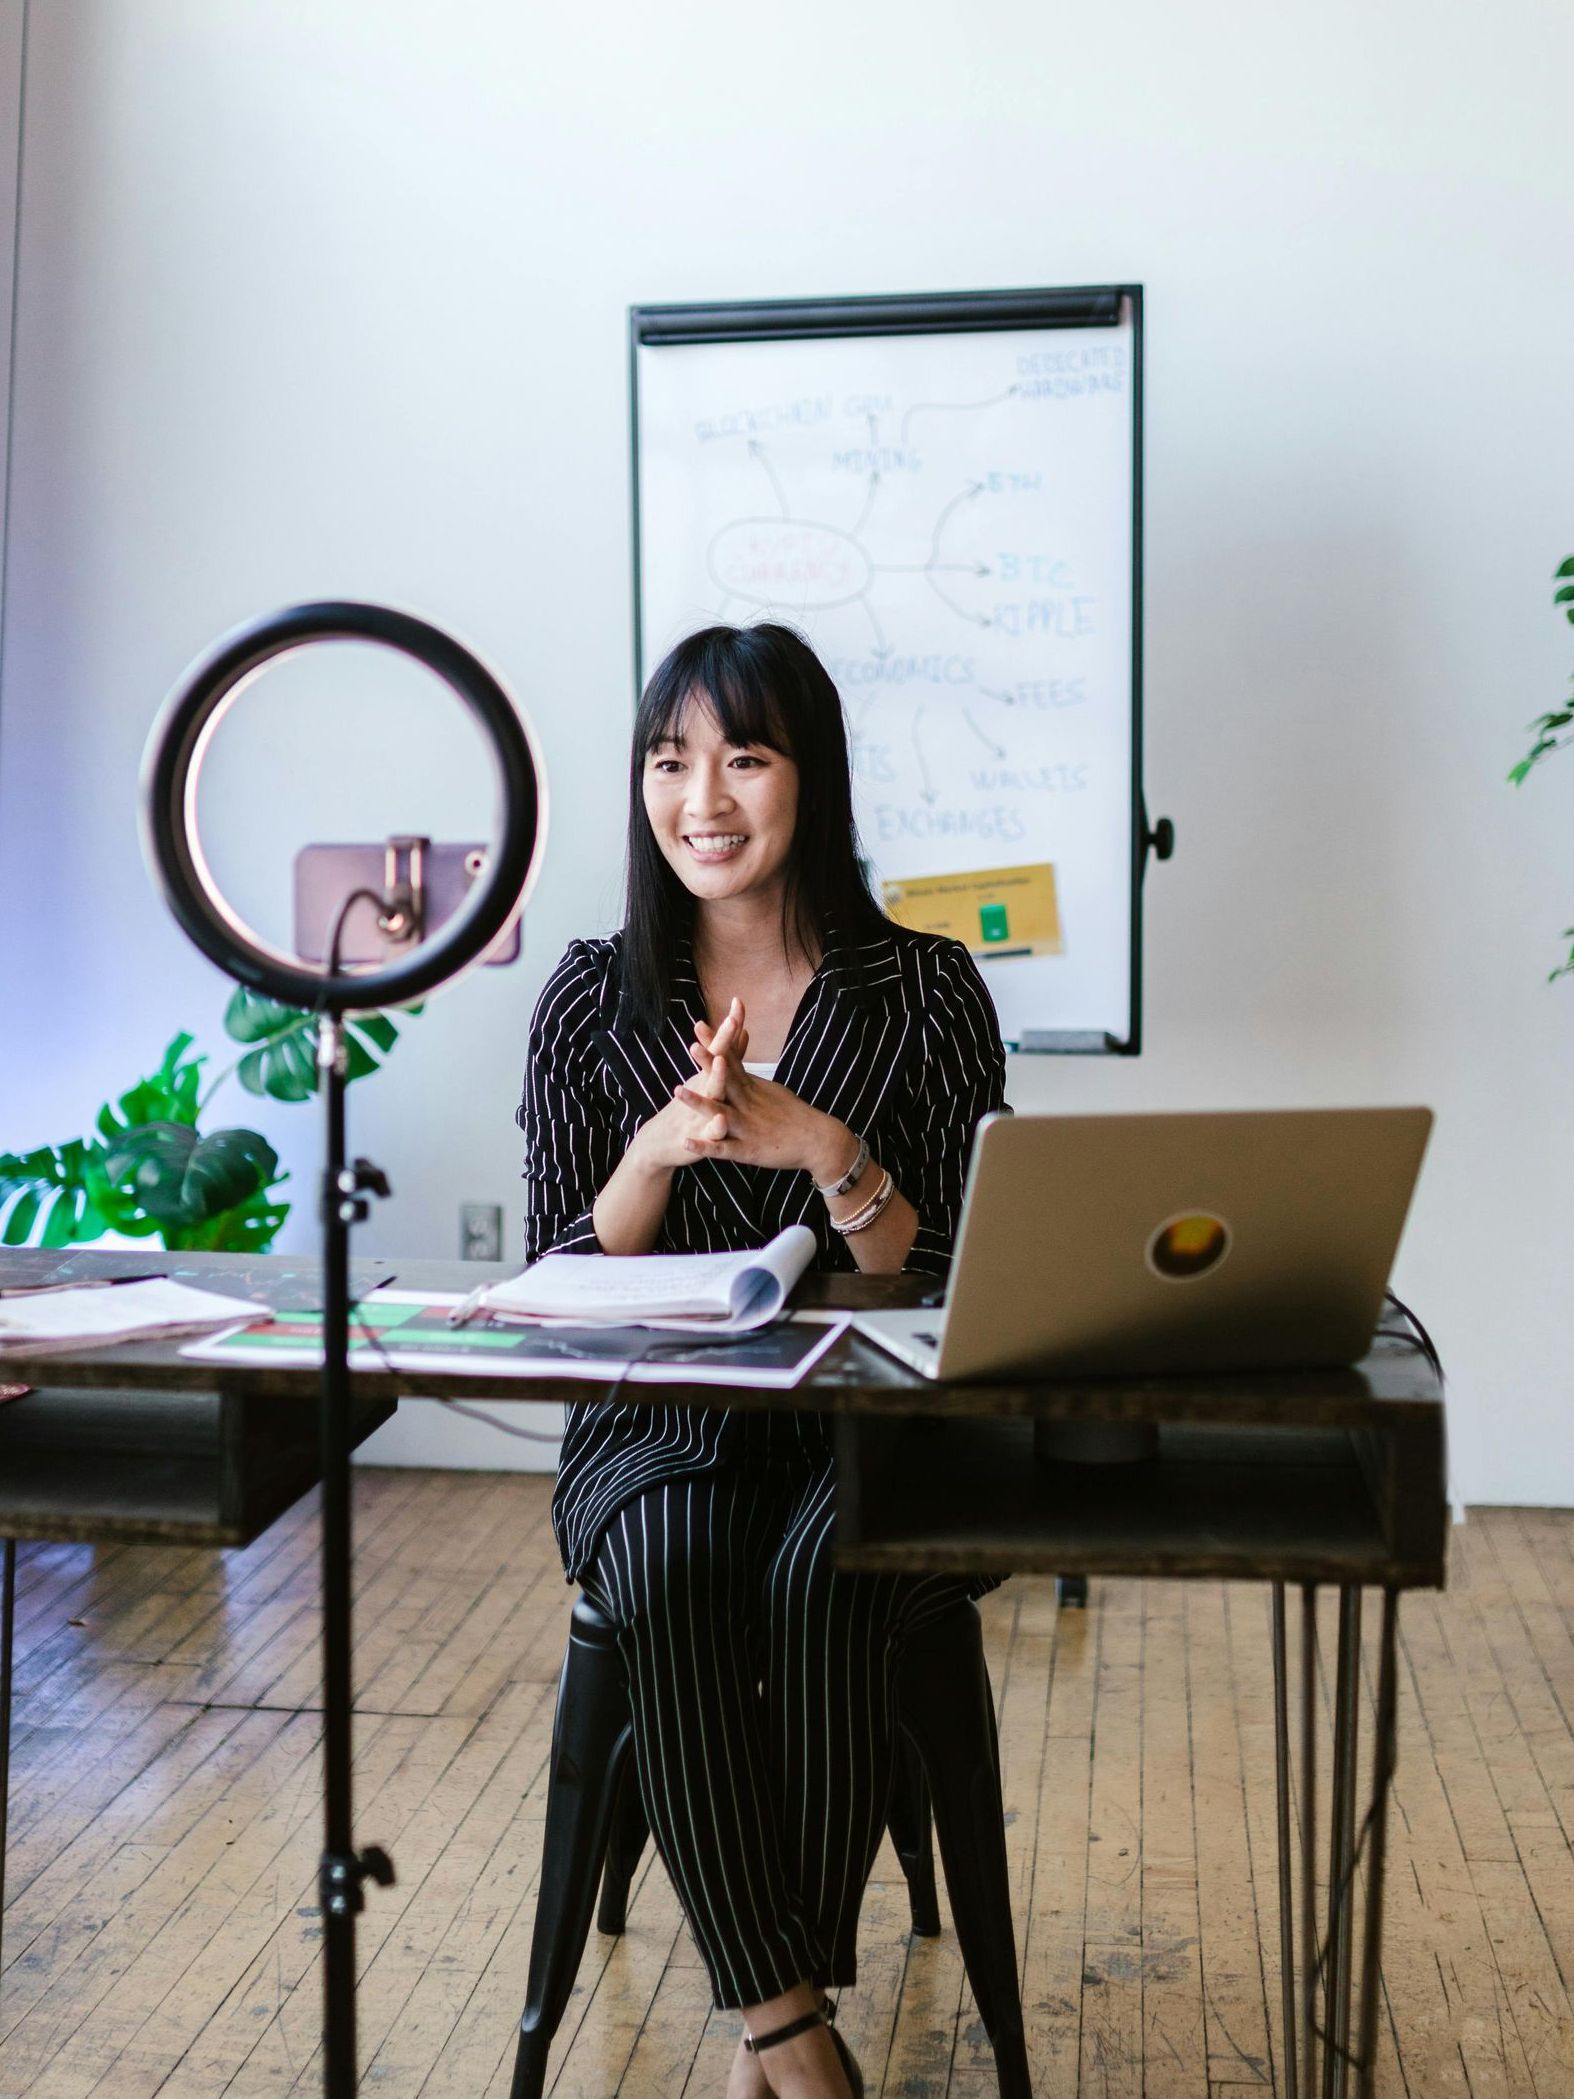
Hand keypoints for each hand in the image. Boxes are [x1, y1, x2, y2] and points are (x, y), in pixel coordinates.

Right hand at [622, 1001, 749, 1178]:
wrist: (658, 1143)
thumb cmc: (689, 1109)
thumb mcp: (709, 1079)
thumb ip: (730, 1056)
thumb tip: (742, 1030)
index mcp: (708, 1076)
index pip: (721, 1046)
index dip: (730, 1025)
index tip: (739, 1000)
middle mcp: (703, 1089)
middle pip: (716, 1062)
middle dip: (722, 1041)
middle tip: (732, 1020)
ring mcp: (700, 1112)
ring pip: (711, 1094)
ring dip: (715, 1078)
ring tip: (721, 1063)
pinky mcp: (699, 1138)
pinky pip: (709, 1134)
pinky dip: (714, 1128)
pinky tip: (721, 1122)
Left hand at [675, 998, 852, 1181]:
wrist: (818, 1140)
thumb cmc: (795, 1115)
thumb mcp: (771, 1090)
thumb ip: (749, 1079)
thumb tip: (735, 1064)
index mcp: (752, 1089)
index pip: (731, 1061)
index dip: (715, 1043)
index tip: (699, 1025)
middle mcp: (747, 1104)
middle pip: (725, 1080)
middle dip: (707, 1062)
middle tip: (692, 1045)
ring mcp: (746, 1126)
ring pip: (719, 1112)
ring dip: (698, 1102)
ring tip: (677, 1091)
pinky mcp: (747, 1150)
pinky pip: (722, 1148)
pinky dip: (704, 1146)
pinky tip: (686, 1142)